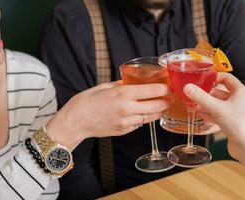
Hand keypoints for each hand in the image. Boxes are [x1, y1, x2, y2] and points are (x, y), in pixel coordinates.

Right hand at [47, 81, 171, 150]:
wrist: (74, 122)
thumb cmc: (86, 101)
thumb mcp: (104, 86)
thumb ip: (121, 84)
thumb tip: (132, 82)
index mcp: (123, 94)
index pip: (153, 91)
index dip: (165, 89)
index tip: (169, 87)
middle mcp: (128, 109)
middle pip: (157, 106)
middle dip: (167, 102)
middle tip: (170, 97)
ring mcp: (127, 122)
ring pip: (151, 117)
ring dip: (158, 111)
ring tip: (161, 105)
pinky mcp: (124, 131)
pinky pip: (140, 124)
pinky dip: (144, 118)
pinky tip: (143, 113)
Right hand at [183, 72, 244, 158]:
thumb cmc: (240, 125)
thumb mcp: (217, 108)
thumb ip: (201, 97)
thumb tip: (187, 87)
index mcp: (240, 92)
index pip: (226, 78)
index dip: (214, 77)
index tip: (201, 78)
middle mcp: (238, 101)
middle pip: (220, 92)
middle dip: (206, 93)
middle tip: (194, 93)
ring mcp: (235, 113)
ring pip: (218, 105)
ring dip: (206, 105)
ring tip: (194, 105)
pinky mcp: (231, 124)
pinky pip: (218, 115)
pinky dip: (210, 115)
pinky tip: (201, 117)